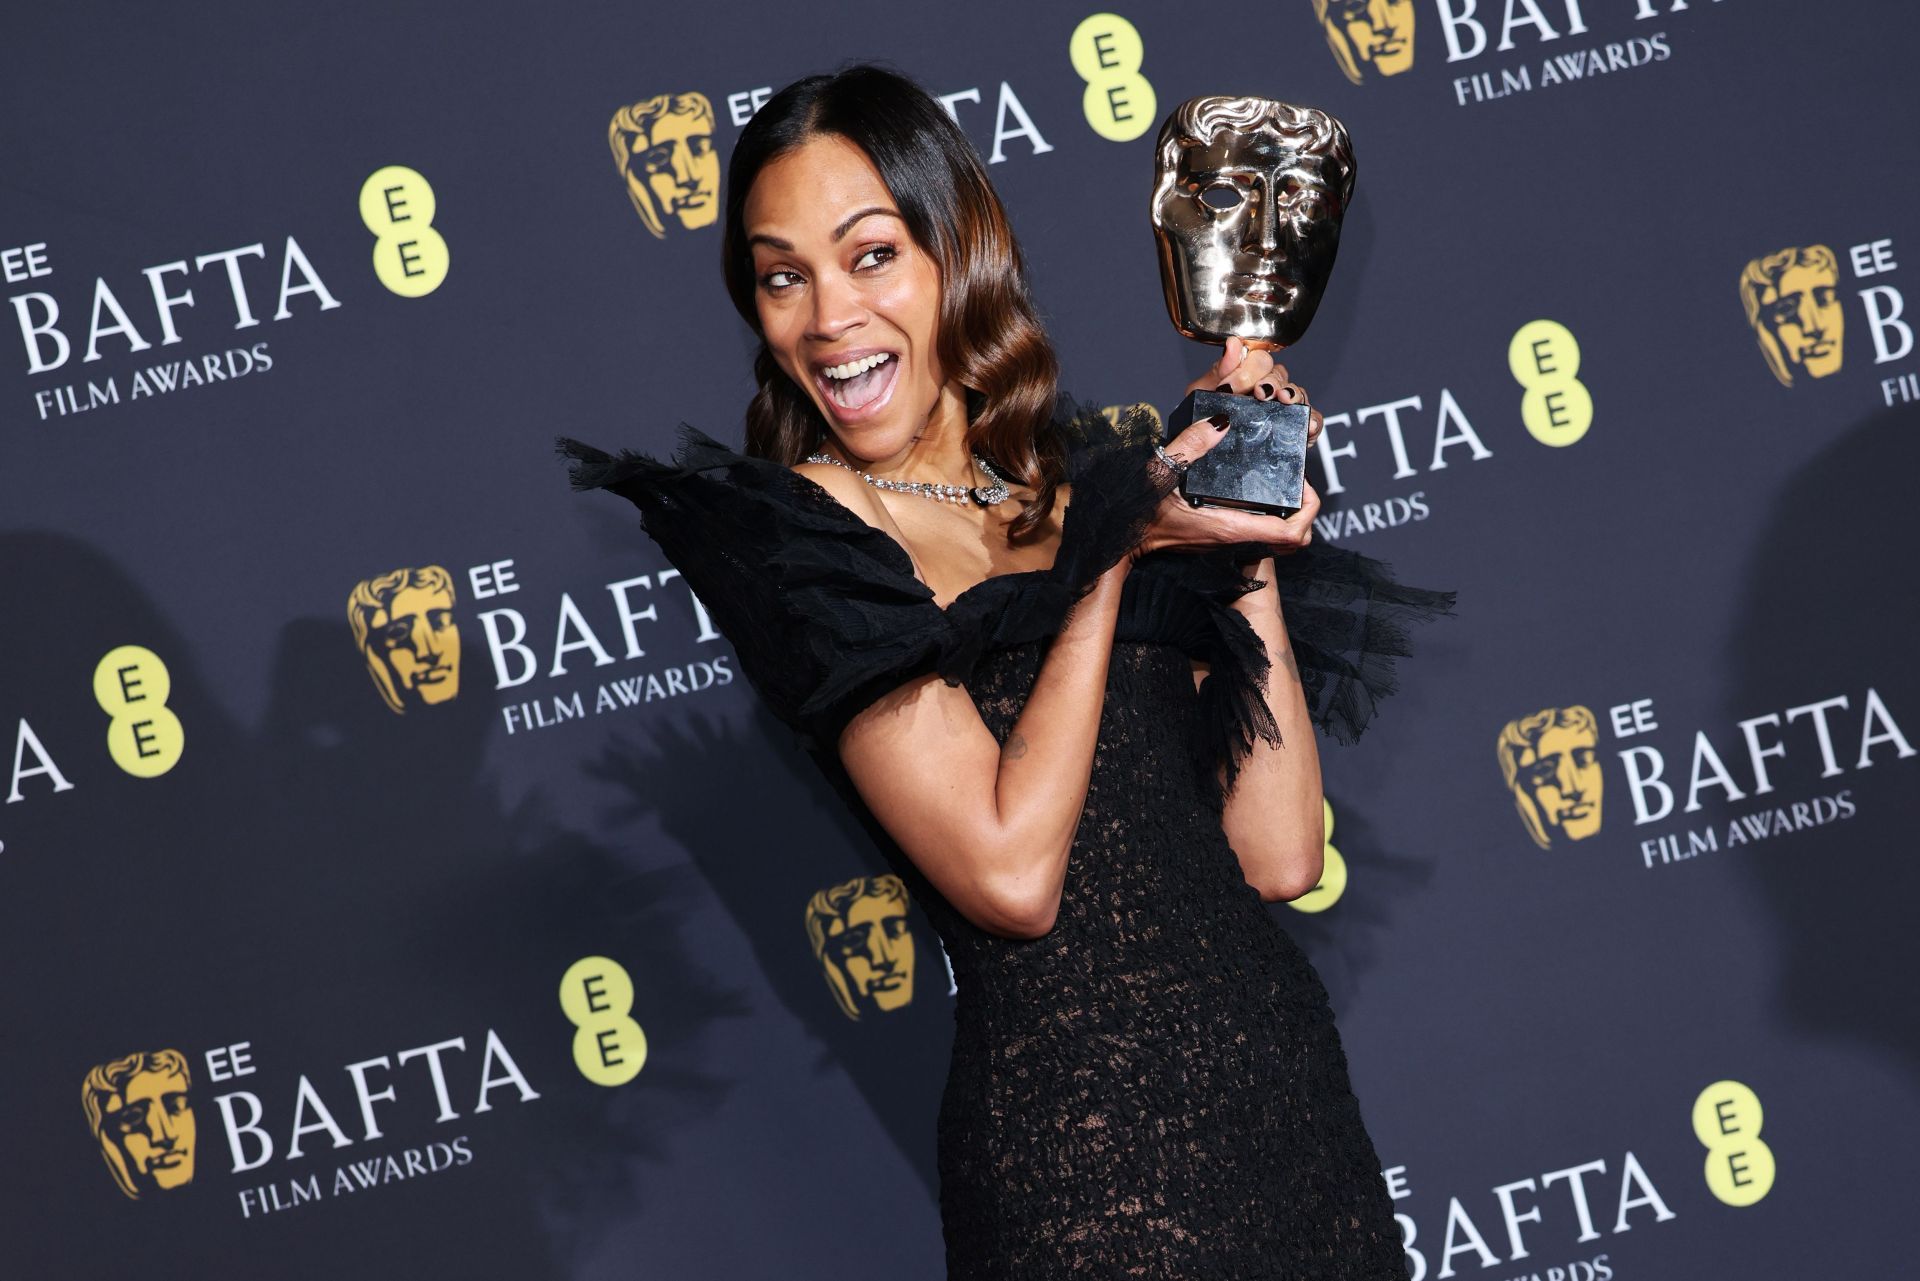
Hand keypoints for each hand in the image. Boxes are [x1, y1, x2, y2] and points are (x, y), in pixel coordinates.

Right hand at [1136, 419, 1321, 559]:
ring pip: (1278, 540)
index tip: (1303, 482)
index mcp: (1229, 527)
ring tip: (1280, 481)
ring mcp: (1226, 542)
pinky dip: (1268, 514)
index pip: (1291, 533)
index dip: (1310, 508)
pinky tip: (1253, 488)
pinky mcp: (1218, 537)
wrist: (1118, 539)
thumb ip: (1191, 444)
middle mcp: (1233, 539)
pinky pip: (1258, 532)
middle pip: (1293, 541)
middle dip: (1305, 511)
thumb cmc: (1134, 511)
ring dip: (1288, 513)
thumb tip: (1221, 422)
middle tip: (1296, 480)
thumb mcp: (1160, 470)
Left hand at [1184, 335, 1323, 447]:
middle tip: (1259, 394)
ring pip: (1295, 392)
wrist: (1196, 469)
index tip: (1231, 387)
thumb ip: (1214, 374)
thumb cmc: (1197, 431)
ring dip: (1292, 393)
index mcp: (1239, 380)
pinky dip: (1313, 419)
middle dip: (1270, 380)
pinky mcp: (1290, 433)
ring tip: (1284, 400)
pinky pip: (1310, 421)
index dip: (1248, 366)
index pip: (1255, 358)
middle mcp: (1261, 393)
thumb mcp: (1198, 401)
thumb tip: (1232, 345)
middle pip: (1278, 373)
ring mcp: (1277, 412)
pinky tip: (1308, 424)